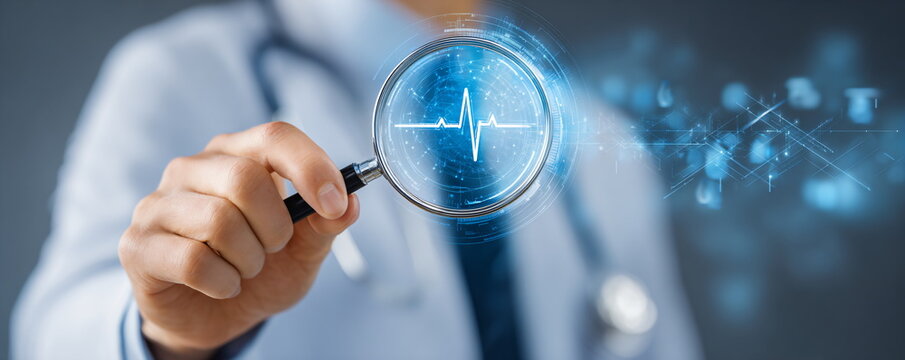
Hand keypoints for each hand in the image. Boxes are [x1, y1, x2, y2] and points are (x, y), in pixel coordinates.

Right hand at [118, 122, 359, 358]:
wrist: (212, 317)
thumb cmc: (259, 271)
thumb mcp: (303, 251)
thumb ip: (325, 225)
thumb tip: (351, 204)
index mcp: (237, 154)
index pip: (275, 136)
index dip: (311, 167)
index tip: (335, 203)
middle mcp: (193, 169)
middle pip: (246, 178)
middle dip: (275, 226)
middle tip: (273, 248)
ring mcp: (159, 204)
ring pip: (219, 221)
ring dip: (249, 259)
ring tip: (245, 268)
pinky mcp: (138, 244)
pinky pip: (194, 261)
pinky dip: (223, 282)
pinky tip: (222, 285)